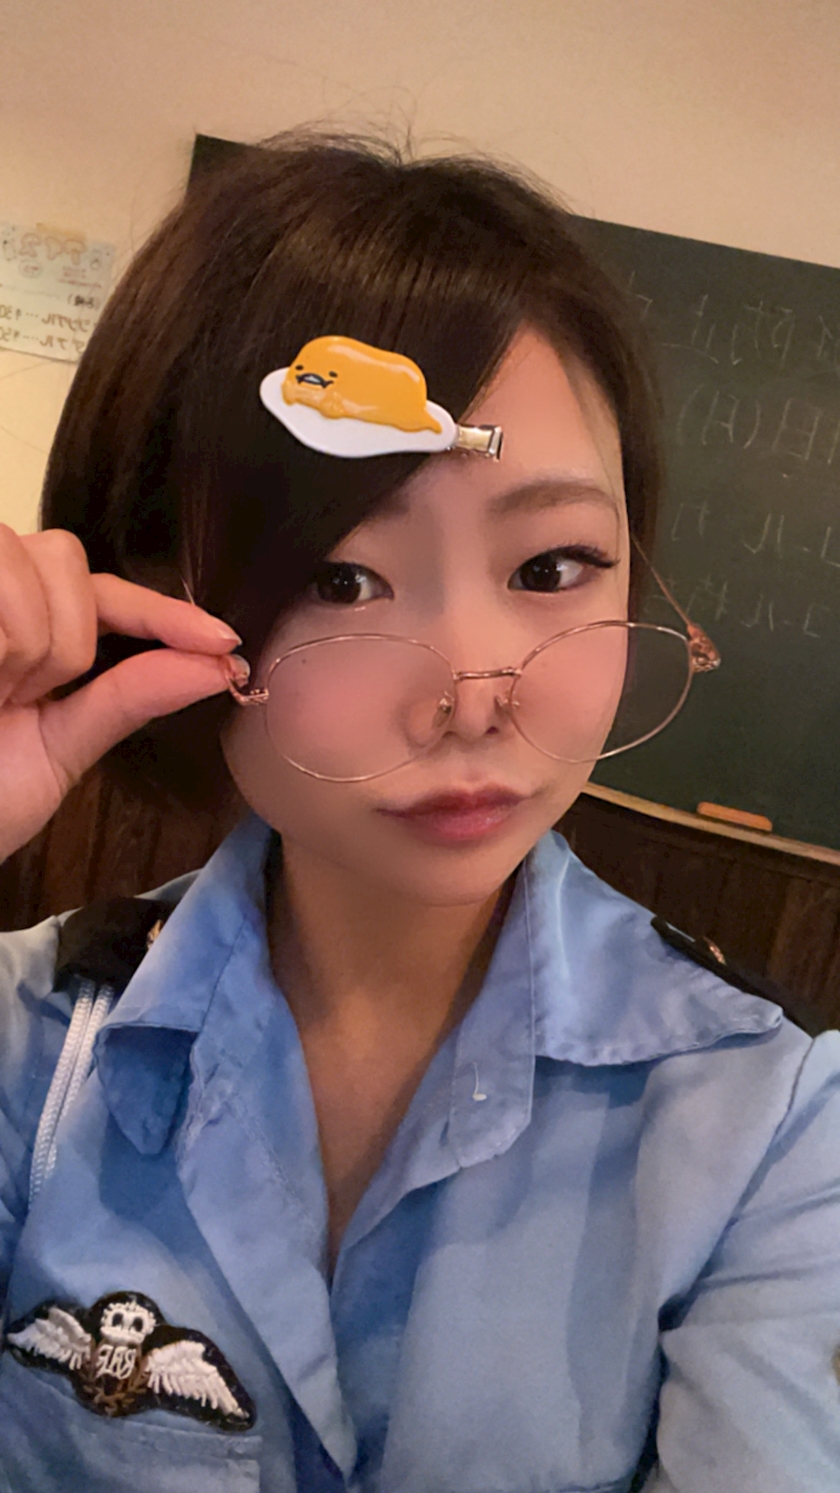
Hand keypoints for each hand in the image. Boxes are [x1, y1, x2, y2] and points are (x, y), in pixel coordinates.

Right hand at [0, 524, 245, 861]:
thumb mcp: (61, 749)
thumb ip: (132, 697)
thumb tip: (222, 664)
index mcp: (27, 625)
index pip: (105, 592)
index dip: (165, 612)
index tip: (223, 644)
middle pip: (63, 556)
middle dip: (64, 637)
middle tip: (17, 698)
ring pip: (23, 563)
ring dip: (21, 644)